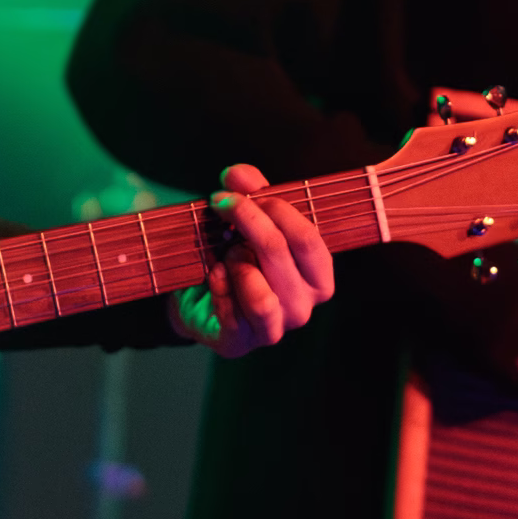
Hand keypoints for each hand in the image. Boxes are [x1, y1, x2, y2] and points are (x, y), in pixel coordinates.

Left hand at [176, 163, 336, 357]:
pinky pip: (232, 313)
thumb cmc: (236, 256)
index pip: (308, 238)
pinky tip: (214, 273)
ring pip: (260, 293)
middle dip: (246, 221)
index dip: (273, 208)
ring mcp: (275, 329)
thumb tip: (239, 175)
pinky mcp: (241, 343)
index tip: (238, 191)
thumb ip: (250, 192)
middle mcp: (304, 306)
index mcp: (318, 276)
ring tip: (226, 253)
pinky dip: (219, 286)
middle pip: (279, 254)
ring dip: (236, 262)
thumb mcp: (248, 219)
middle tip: (220, 204)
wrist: (199, 299)